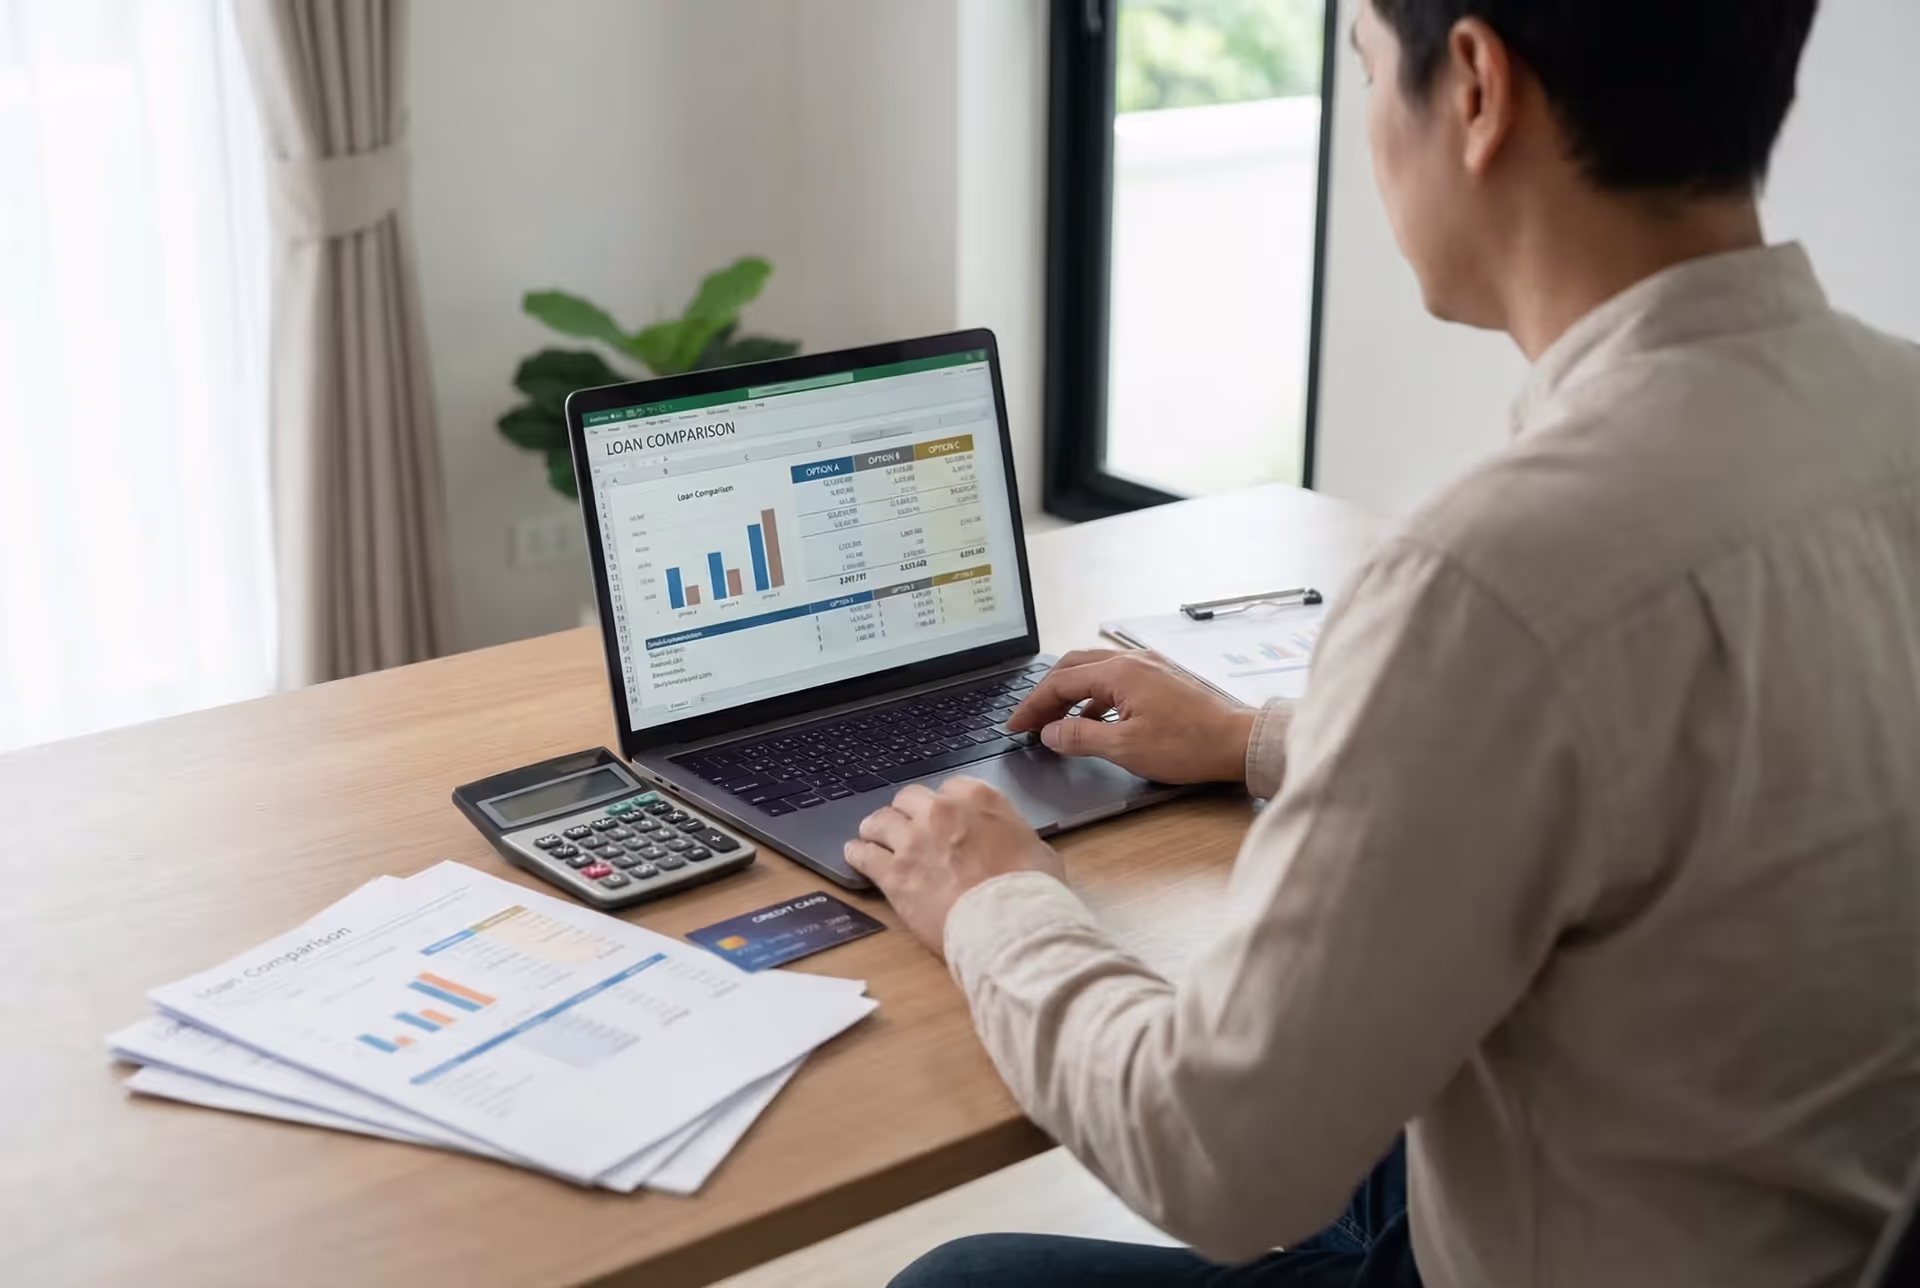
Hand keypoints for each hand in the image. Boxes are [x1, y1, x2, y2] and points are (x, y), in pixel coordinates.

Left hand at [845, 778, 1063, 957]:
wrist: (1009, 925)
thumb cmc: (1030, 891)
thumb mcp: (1037, 848)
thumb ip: (1011, 834)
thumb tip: (1010, 842)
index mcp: (977, 799)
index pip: (950, 787)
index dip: (945, 805)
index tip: (944, 818)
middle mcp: (940, 811)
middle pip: (909, 798)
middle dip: (908, 812)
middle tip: (908, 827)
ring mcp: (912, 841)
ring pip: (879, 820)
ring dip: (877, 829)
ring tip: (874, 838)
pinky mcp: (894, 874)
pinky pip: (863, 854)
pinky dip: (858, 854)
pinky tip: (856, 856)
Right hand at [1005, 650, 1254, 784]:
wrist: (1239, 742)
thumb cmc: (1189, 745)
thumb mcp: (1125, 748)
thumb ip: (1080, 738)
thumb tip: (1050, 733)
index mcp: (1119, 672)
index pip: (1060, 682)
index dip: (1032, 705)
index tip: (1016, 725)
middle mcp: (1132, 660)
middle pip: (1074, 667)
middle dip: (1047, 694)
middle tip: (1030, 720)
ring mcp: (1150, 666)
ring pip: (1095, 671)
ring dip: (1070, 694)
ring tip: (1056, 722)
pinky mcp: (1163, 679)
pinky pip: (1116, 680)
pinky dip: (1095, 697)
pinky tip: (1094, 720)